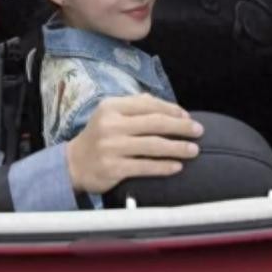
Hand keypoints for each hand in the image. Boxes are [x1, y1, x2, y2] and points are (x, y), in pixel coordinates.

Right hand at [65, 94, 202, 194]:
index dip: (171, 110)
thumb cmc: (100, 137)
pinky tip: (177, 166)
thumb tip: (168, 106)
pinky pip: (145, 166)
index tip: (187, 117)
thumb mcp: (111, 115)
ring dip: (177, 148)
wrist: (73, 164)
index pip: (148, 104)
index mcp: (112, 107)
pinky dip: (163, 166)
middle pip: (154, 123)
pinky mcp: (113, 168)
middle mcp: (111, 124)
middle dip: (180, 127)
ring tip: (194, 150)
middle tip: (199, 131)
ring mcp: (111, 147)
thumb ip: (136, 107)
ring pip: (152, 145)